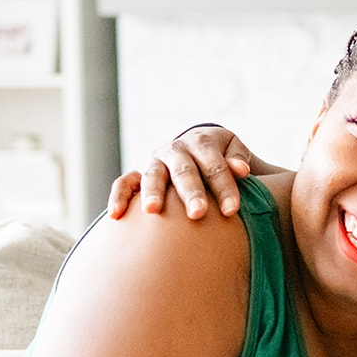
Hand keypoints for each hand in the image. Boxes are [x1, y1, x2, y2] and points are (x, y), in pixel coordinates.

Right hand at [105, 126, 254, 219]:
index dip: (224, 186)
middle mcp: (176, 150)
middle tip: (198, 213)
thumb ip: (238, 159)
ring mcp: (155, 162)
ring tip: (152, 211)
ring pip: (153, 175)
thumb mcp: (234, 151)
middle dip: (191, 192)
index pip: (214, 164)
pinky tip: (115, 215)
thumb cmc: (222, 159)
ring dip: (152, 192)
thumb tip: (241, 170)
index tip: (232, 210)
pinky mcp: (137, 174)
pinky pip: (124, 183)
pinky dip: (118, 196)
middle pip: (184, 170)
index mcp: (203, 142)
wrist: (197, 151)